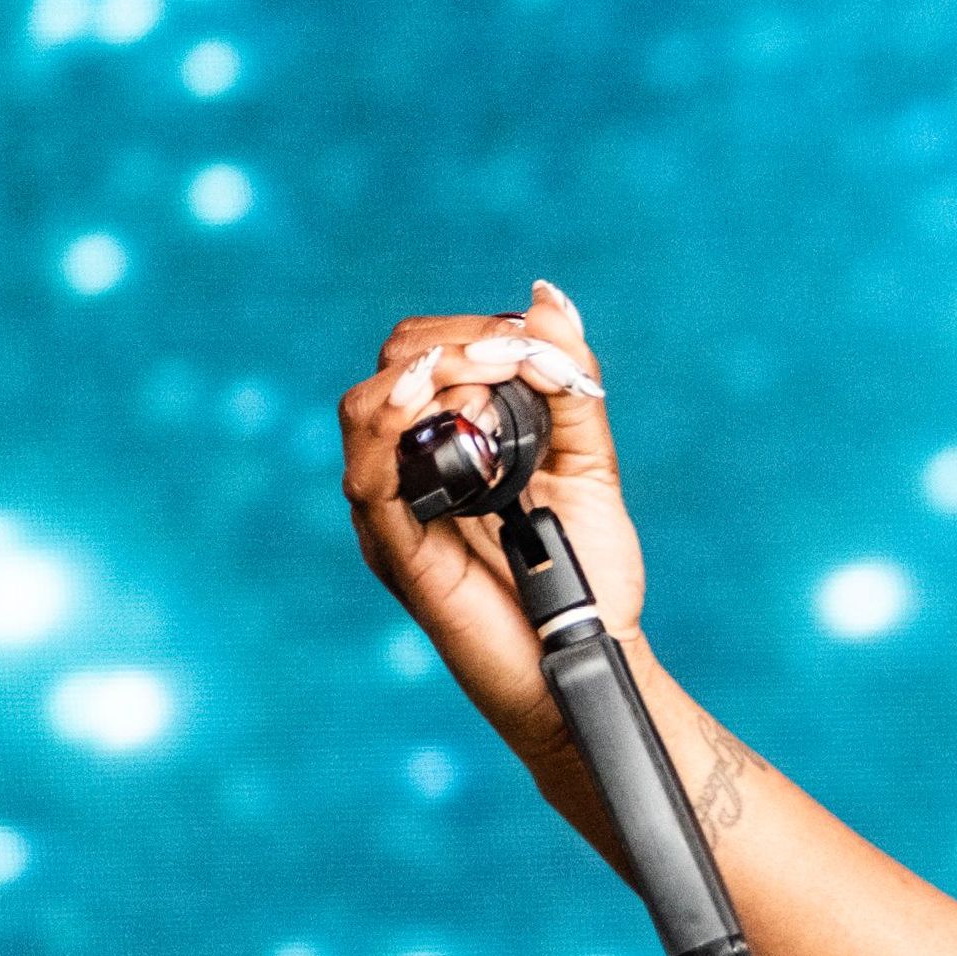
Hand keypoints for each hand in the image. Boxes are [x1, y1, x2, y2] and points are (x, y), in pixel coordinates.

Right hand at [338, 280, 639, 772]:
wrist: (591, 658)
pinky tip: (438, 406)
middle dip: (454, 344)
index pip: (426, 352)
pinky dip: (393, 429)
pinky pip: (368, 480)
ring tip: (482, 376)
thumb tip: (544, 297)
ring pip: (365, 411)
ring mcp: (396, 512)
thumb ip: (570, 386)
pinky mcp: (398, 553)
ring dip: (425, 375)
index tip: (535, 345)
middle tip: (516, 359)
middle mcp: (410, 472)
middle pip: (392, 369)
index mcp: (449, 445)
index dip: (474, 332)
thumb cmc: (589, 574)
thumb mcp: (590, 464)